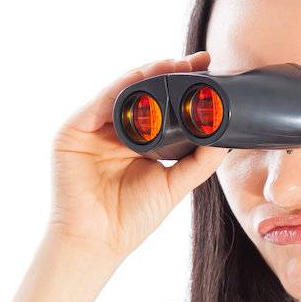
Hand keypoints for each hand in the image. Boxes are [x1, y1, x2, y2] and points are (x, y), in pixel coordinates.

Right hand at [48, 50, 228, 264]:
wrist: (98, 241)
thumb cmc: (132, 219)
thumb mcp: (175, 183)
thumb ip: (200, 161)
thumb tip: (227, 136)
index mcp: (139, 141)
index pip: (163, 105)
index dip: (185, 87)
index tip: (211, 72)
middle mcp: (115, 129)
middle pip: (145, 91)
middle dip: (172, 72)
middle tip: (199, 60)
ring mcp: (93, 128)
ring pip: (124, 89)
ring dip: (151, 73)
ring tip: (178, 64)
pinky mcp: (73, 130)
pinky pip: (101, 100)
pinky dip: (123, 86)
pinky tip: (144, 77)